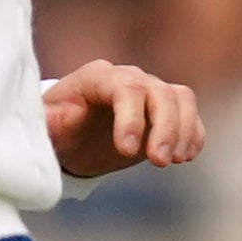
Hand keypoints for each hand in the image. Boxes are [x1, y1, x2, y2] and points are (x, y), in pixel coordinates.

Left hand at [42, 60, 204, 179]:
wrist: (72, 134)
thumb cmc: (57, 128)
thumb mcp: (48, 128)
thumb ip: (50, 122)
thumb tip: (54, 119)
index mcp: (97, 77)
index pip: (125, 89)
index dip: (131, 118)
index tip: (127, 152)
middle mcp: (129, 78)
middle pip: (160, 92)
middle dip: (165, 128)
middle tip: (160, 163)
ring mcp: (150, 91)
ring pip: (181, 98)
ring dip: (184, 130)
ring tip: (176, 161)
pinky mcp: (166, 110)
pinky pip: (190, 113)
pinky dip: (194, 133)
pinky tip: (187, 157)